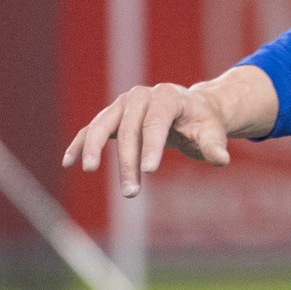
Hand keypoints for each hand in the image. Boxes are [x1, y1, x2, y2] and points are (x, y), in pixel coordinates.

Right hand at [62, 82, 231, 197]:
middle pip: (130, 128)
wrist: (192, 109)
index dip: (151, 146)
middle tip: (131, 192)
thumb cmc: (203, 122)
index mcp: (168, 97)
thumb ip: (213, 145)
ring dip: (95, 148)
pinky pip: (92, 129)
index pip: (156, 121)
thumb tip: (221, 159)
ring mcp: (123, 104)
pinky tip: (69, 162)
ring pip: (104, 124)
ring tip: (90, 169)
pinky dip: (81, 143)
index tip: (149, 172)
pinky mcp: (112, 116)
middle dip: (128, 160)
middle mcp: (142, 96)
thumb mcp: (212, 132)